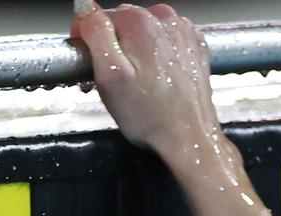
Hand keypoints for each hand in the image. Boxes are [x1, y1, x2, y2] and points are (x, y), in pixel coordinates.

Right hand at [71, 1, 218, 159]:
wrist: (190, 138)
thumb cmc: (151, 117)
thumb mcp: (109, 76)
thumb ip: (95, 33)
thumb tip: (86, 8)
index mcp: (140, 22)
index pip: (96, 17)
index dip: (87, 42)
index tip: (90, 64)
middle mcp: (165, 20)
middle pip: (121, 24)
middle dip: (112, 47)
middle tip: (115, 80)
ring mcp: (183, 32)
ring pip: (143, 32)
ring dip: (134, 52)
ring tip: (137, 83)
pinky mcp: (194, 47)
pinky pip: (164, 42)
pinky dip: (156, 55)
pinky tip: (156, 78)